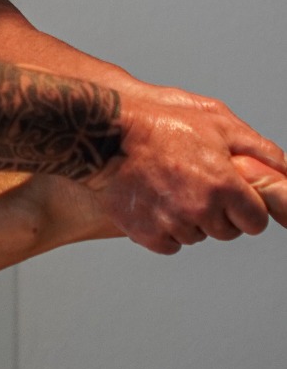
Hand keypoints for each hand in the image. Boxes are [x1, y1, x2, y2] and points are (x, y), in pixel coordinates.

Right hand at [86, 83, 286, 253]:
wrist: (108, 135)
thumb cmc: (162, 124)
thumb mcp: (219, 123)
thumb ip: (260, 151)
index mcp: (223, 185)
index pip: (256, 222)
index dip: (247, 207)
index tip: (234, 196)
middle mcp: (199, 209)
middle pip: (228, 232)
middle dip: (220, 213)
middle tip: (199, 184)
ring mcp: (171, 224)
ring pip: (197, 237)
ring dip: (191, 220)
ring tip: (173, 187)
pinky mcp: (147, 234)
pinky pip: (171, 244)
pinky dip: (167, 229)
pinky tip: (157, 201)